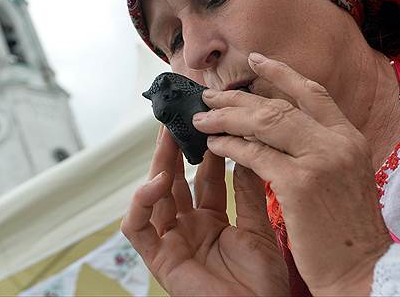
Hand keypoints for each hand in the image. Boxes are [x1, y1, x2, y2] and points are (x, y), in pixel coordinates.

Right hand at [121, 125, 288, 296]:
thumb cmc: (263, 286)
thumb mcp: (259, 230)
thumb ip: (247, 194)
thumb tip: (245, 153)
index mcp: (213, 223)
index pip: (204, 178)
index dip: (205, 151)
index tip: (211, 123)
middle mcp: (189, 229)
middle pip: (175, 181)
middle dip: (176, 150)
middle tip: (181, 119)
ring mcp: (172, 243)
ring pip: (153, 197)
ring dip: (158, 166)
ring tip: (168, 138)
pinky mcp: (158, 260)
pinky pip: (136, 229)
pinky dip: (141, 204)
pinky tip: (156, 182)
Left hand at [193, 53, 389, 295]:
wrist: (364, 270)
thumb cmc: (348, 231)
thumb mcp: (344, 176)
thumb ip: (320, 148)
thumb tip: (281, 128)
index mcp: (349, 137)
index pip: (312, 92)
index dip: (281, 74)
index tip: (256, 61)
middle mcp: (337, 141)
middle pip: (280, 105)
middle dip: (239, 98)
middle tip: (211, 95)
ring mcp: (320, 160)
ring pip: (264, 123)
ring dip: (227, 118)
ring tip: (202, 118)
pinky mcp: (300, 183)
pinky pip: (254, 155)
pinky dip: (230, 147)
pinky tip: (214, 145)